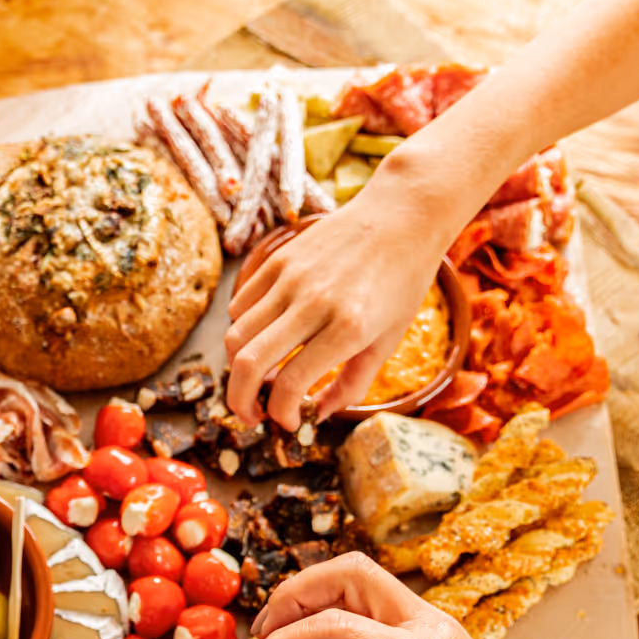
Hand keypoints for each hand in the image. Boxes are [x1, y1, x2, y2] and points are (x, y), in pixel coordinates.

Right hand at [223, 185, 451, 431]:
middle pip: (248, 363)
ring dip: (238, 368)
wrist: (402, 216)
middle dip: (240, 402)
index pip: (290, 384)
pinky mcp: (278, 259)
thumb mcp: (387, 341)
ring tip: (256, 378)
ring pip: (236, 335)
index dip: (280, 413)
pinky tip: (264, 338)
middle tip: (250, 415)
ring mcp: (290, 278)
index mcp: (348, 329)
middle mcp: (313, 303)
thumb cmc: (402, 282)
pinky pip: (240, 305)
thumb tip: (317, 415)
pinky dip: (243, 331)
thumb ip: (351, 384)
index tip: (287, 421)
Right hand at [239, 553, 606, 638]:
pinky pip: (373, 595)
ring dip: (312, 595)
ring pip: (358, 575)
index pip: (331, 629)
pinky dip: (335, 606)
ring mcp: (430, 618)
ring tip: (282, 634)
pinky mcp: (430, 624)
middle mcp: (425, 625)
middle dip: (292, 598)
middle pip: (345, 573)